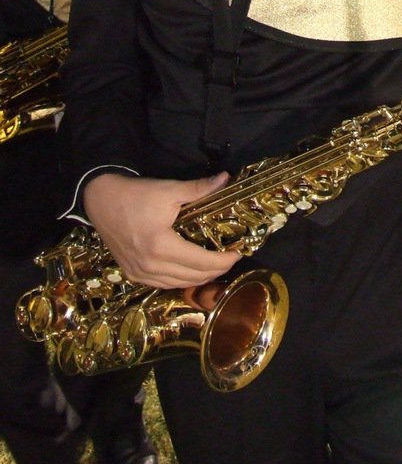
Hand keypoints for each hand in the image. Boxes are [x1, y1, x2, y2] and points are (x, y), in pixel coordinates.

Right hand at [83, 172, 241, 287]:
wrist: (101, 200)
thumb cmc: (136, 194)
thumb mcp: (169, 190)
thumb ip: (199, 189)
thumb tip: (226, 179)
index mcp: (161, 246)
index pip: (201, 262)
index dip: (224, 261)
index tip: (238, 253)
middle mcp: (150, 266)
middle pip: (193, 277)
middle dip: (216, 270)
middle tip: (230, 259)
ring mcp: (139, 273)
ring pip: (178, 284)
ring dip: (199, 278)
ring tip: (215, 265)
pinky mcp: (132, 274)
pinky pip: (162, 284)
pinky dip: (180, 280)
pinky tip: (190, 272)